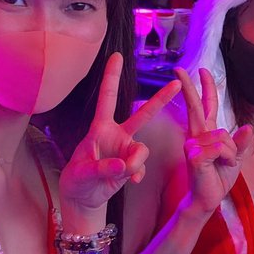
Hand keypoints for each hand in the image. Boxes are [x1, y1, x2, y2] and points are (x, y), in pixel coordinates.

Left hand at [59, 54, 180, 212]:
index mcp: (100, 128)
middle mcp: (117, 135)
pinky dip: (137, 174)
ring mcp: (126, 150)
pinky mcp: (132, 166)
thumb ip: (103, 168)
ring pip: (142, 149)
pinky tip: (129, 182)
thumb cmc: (77, 179)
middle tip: (177, 83)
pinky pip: (142, 167)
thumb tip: (124, 166)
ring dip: (135, 163)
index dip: (112, 76)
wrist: (83, 198)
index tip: (117, 55)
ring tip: (124, 175)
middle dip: (160, 99)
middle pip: (142, 114)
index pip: (107, 98)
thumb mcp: (82, 173)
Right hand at [176, 67, 253, 214]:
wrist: (208, 198)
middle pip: (196, 106)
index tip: (201, 70)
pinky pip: (221, 148)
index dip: (205, 88)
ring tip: (225, 164)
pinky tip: (222, 166)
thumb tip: (247, 127)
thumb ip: (240, 143)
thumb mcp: (236, 158)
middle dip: (188, 87)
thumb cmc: (218, 178)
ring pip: (223, 136)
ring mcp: (193, 144)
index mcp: (205, 133)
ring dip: (232, 152)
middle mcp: (196, 135)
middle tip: (178, 69)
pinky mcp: (195, 155)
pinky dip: (229, 157)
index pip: (205, 106)